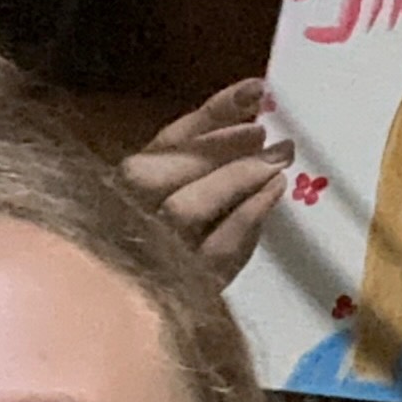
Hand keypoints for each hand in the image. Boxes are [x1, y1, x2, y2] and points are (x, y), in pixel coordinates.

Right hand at [120, 79, 293, 291]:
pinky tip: (273, 195)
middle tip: (269, 138)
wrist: (152, 310)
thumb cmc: (181, 234)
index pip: (167, 140)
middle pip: (160, 171)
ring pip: (183, 207)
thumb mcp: (190, 185)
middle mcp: (124, 213)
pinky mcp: (180, 284)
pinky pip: (213, 250)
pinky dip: (246, 218)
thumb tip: (254, 105)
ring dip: (234, 180)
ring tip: (277, 164)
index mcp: (124, 182)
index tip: (257, 90)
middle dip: (220, 149)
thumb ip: (210, 144)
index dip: (213, 112)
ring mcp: (149, 250)